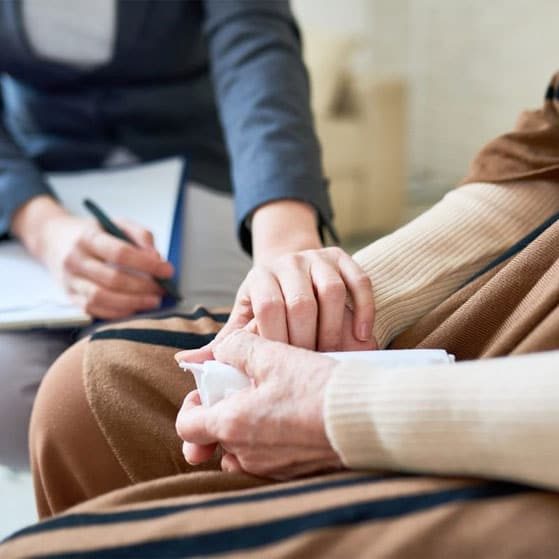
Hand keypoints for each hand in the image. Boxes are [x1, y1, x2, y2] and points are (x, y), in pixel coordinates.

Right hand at [12, 196, 173, 318]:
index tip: (167, 271)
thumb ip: (140, 235)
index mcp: (88, 237)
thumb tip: (157, 258)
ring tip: (153, 301)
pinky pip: (94, 310)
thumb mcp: (116, 223)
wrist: (53, 240)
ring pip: (102, 298)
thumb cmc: (93, 232)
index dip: (147, 264)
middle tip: (162, 289)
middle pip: (112, 279)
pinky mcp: (70, 297)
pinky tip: (135, 308)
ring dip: (132, 303)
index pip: (120, 253)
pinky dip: (118, 313)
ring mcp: (70, 281)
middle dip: (143, 287)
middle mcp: (75, 260)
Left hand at [175, 330, 342, 479]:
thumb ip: (237, 348)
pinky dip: (272, 438)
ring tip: (272, 399)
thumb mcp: (273, 356)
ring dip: (249, 425)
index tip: (211, 389)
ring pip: (244, 448)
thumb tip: (222, 349)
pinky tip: (293, 415)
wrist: (366, 419)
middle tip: (247, 388)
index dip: (193, 405)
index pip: (187, 427)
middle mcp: (247, 454)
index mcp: (233, 426)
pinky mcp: (296, 472)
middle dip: (226, 411)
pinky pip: (270, 457)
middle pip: (218, 436)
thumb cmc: (316, 388)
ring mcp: (272, 468)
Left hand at [176, 245, 376, 365]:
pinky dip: (364, 309)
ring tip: (333, 357)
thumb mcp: (244, 319)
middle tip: (310, 368)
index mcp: (259, 277)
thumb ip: (223, 343)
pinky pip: (359, 280)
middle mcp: (288, 262)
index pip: (268, 308)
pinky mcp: (343, 257)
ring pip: (332, 292)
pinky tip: (362, 336)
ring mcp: (318, 258)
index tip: (282, 369)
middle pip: (302, 302)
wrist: (291, 267)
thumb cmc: (267, 304)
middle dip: (307, 340)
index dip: (277, 340)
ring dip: (335, 329)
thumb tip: (186, 362)